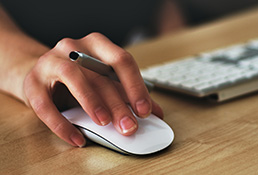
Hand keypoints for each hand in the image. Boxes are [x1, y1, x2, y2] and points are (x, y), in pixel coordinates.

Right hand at [23, 32, 162, 146]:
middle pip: (100, 74)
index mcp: (97, 45)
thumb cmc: (78, 78)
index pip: (122, 60)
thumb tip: (156, 112)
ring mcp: (50, 62)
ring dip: (92, 102)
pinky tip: (77, 138)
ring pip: (73, 78)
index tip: (145, 110)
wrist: (40, 74)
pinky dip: (62, 124)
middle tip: (129, 126)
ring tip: (104, 123)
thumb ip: (127, 94)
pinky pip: (45, 105)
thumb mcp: (104, 81)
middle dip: (118, 103)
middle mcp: (73, 47)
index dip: (135, 86)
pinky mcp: (32, 83)